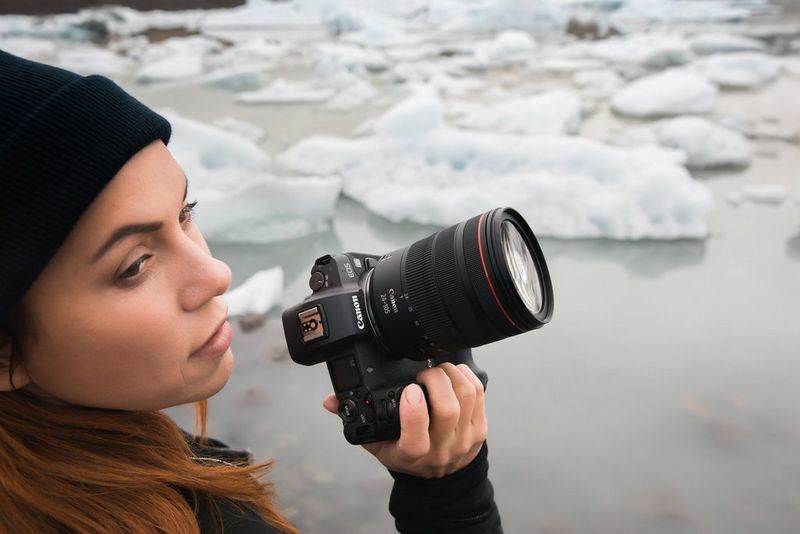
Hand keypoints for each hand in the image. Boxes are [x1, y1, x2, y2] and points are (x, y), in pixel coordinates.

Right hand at [322, 362, 487, 477]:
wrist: (441, 477)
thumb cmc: (407, 455)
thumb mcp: (378, 443)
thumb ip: (357, 420)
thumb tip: (329, 401)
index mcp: (411, 455)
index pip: (416, 439)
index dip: (414, 411)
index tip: (408, 390)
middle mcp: (440, 449)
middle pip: (447, 409)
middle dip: (434, 379)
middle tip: (422, 373)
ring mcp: (464, 439)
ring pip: (465, 396)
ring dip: (450, 373)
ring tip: (437, 370)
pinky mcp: (479, 429)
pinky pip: (478, 394)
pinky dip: (465, 375)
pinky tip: (453, 372)